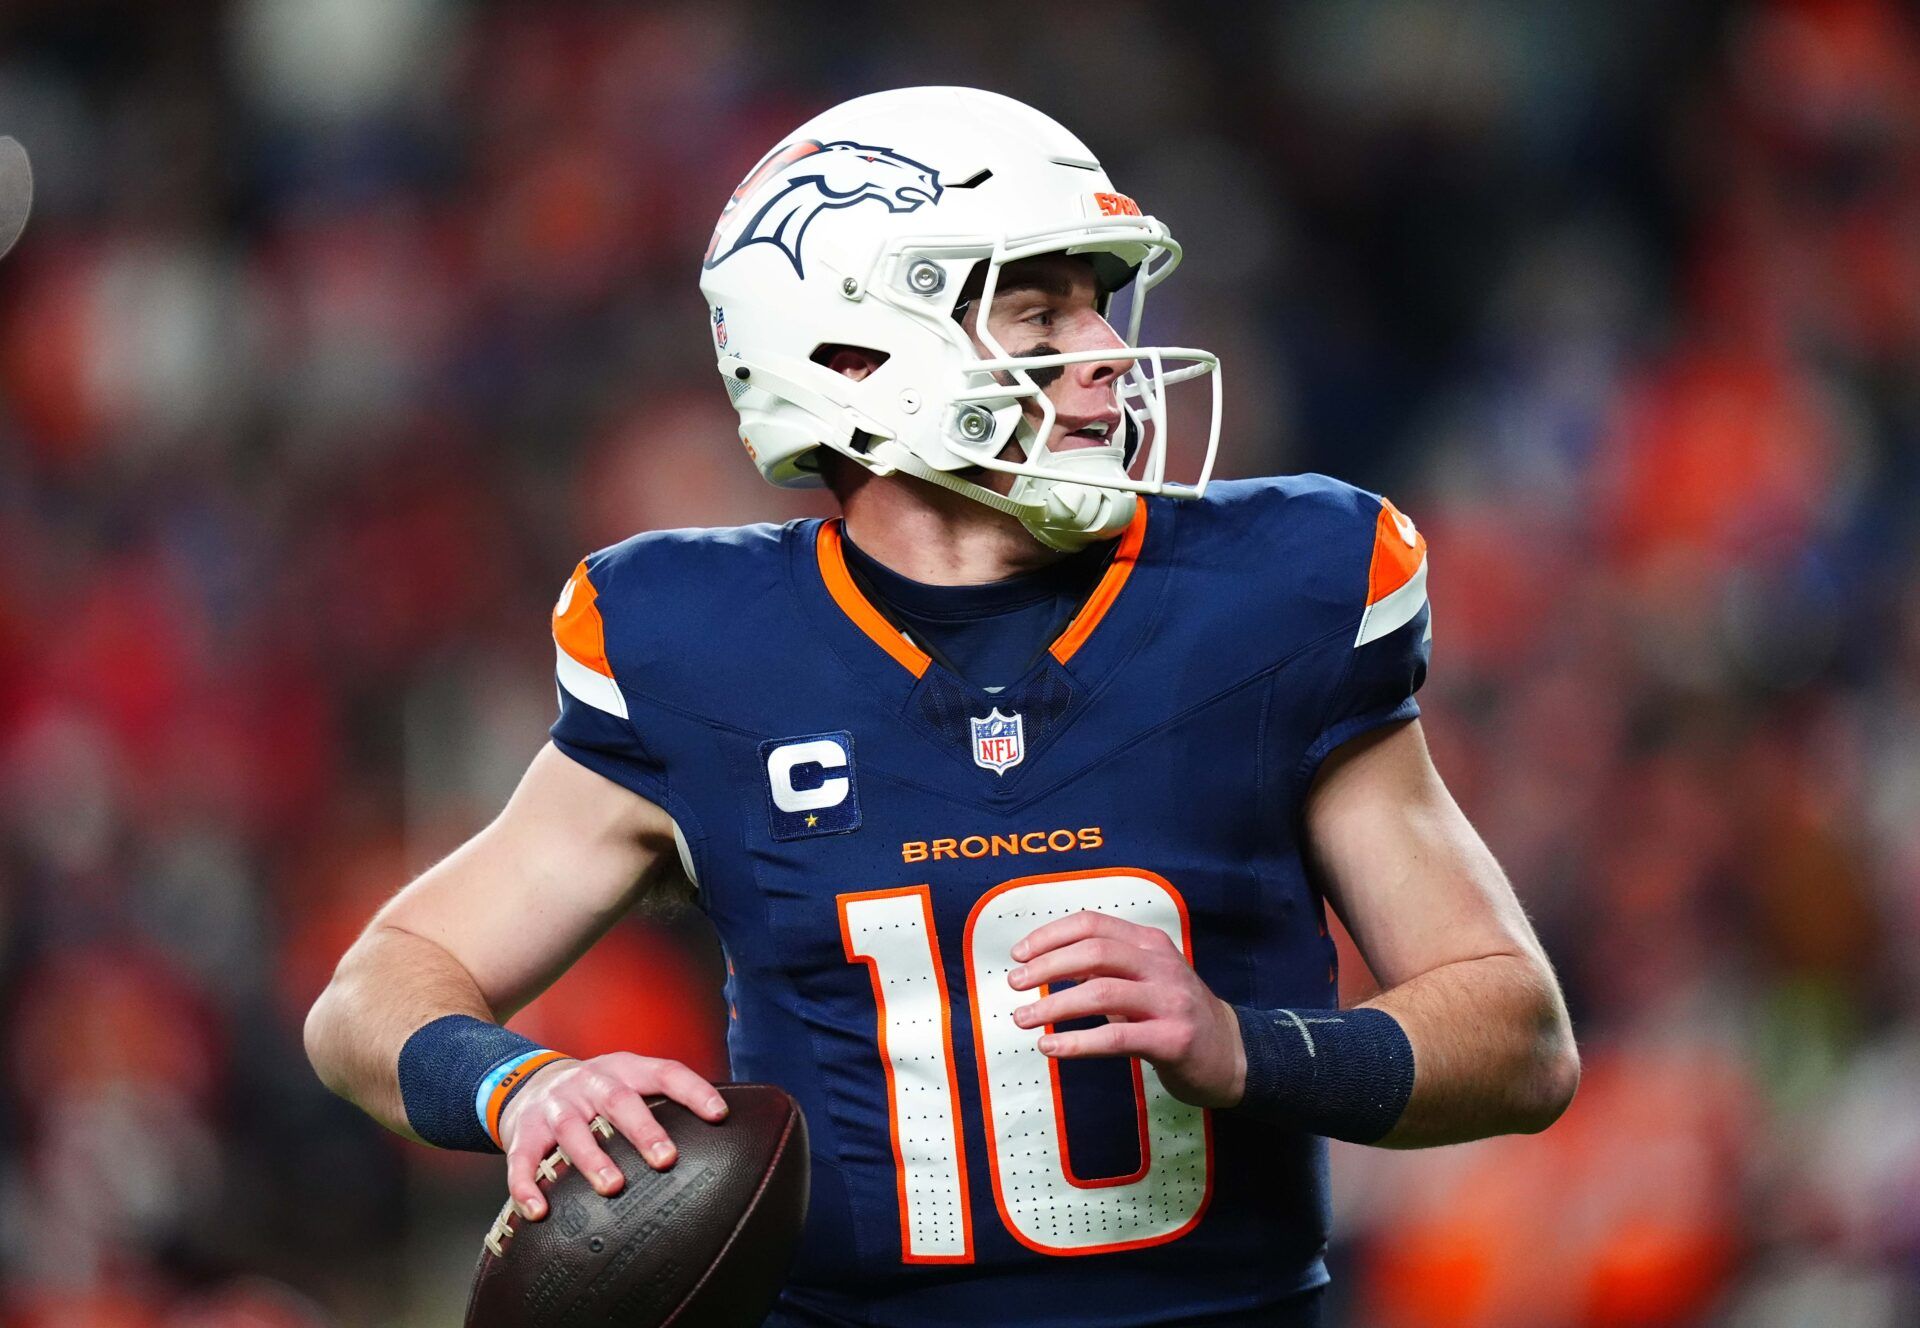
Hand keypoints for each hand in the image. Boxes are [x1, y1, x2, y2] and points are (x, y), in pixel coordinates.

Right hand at [498, 1053, 726, 1220]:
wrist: (527, 1082)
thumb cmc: (597, 1093)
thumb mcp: (629, 1080)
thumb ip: (664, 1099)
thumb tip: (723, 1127)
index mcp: (624, 1069)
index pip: (665, 1072)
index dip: (694, 1090)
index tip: (719, 1115)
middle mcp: (590, 1083)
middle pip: (619, 1100)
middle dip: (643, 1129)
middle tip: (665, 1158)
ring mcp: (556, 1107)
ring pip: (572, 1130)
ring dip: (592, 1158)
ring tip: (613, 1187)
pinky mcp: (524, 1133)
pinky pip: (522, 1161)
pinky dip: (527, 1186)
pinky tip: (539, 1211)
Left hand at [1008, 910, 1246, 1108]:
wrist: (1232, 1054)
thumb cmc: (1175, 1015)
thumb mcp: (1144, 979)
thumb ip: (1104, 968)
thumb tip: (1046, 964)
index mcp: (1150, 943)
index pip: (1093, 924)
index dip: (1050, 936)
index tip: (1019, 954)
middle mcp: (1161, 965)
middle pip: (1094, 952)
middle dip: (1046, 966)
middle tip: (1014, 984)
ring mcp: (1170, 1001)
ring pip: (1102, 992)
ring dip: (1054, 1005)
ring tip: (1023, 1019)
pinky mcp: (1173, 1040)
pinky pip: (1115, 1037)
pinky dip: (1076, 1042)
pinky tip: (1050, 1046)